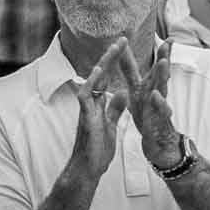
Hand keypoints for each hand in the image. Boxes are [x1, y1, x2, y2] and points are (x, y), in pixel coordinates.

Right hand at [69, 51, 130, 181]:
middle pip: (100, 76)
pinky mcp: (85, 120)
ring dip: (103, 65)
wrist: (88, 170)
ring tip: (113, 48)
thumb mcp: (111, 125)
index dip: (115, 64)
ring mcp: (86, 111)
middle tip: (121, 39)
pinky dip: (91, 85)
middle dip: (110, 57)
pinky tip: (99, 73)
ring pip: (92, 83)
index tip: (124, 47)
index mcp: (99, 105)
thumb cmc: (98, 149)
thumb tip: (122, 91)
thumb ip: (115, 109)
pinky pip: (86, 99)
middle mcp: (91, 105)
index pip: (107, 79)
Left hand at [113, 37, 184, 169]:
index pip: (133, 69)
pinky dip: (159, 102)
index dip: (127, 54)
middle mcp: (153, 93)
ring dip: (163, 75)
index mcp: (142, 88)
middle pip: (158, 72)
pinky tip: (157, 95)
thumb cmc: (148, 118)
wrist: (158, 143)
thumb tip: (121, 62)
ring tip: (163, 62)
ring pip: (162, 88)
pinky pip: (161, 110)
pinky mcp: (160, 120)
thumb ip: (131, 80)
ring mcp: (159, 106)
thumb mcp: (136, 97)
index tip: (124, 37)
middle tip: (167, 42)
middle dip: (163, 56)